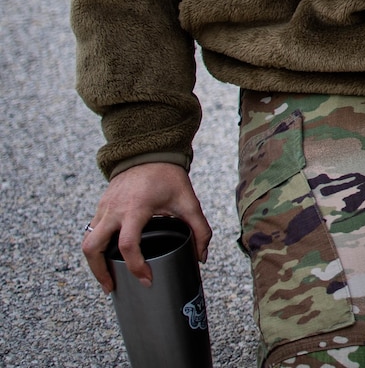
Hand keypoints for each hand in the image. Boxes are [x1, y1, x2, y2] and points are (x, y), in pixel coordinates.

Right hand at [81, 162, 211, 292]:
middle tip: (112, 287)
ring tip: (108, 278)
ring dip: (94, 263)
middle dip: (99, 272)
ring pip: (87, 242)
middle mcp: (114, 210)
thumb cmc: (168, 176)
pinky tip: (108, 258)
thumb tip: (201, 257)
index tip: (146, 280)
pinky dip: (96, 248)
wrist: (149, 152)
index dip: (136, 267)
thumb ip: (200, 229)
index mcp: (136, 208)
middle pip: (93, 248)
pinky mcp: (100, 207)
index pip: (128, 245)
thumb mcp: (188, 201)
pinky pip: (91, 232)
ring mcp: (103, 208)